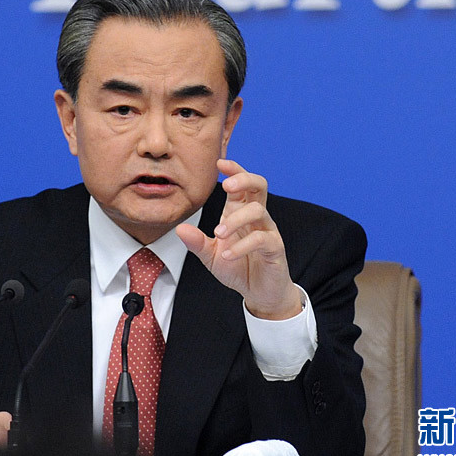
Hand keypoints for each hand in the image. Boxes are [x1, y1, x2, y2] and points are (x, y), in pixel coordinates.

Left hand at [176, 159, 301, 319]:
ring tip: (218, 233)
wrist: (258, 293)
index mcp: (239, 212)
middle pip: (259, 185)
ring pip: (259, 210)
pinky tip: (227, 254)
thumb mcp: (210, 256)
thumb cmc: (237, 268)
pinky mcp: (275, 248)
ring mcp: (267, 231)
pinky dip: (242, 246)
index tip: (220, 163)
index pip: (241, 184)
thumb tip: (179, 228)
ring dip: (236, 219)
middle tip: (227, 186)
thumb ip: (196, 242)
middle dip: (244, 179)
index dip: (234, 170)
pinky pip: (262, 239)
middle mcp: (256, 217)